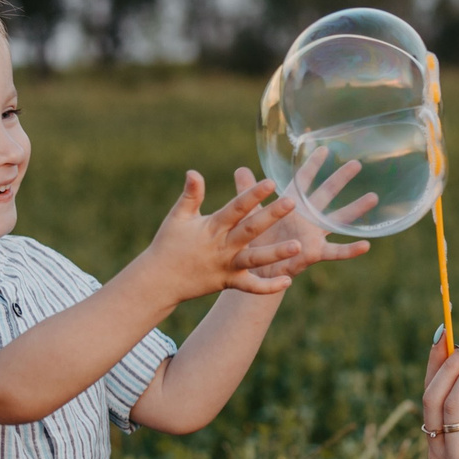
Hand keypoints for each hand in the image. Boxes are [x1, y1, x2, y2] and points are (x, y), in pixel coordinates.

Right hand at [141, 169, 303, 302]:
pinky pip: (250, 287)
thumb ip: (190, 195)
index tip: (270, 182)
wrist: (159, 280)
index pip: (235, 208)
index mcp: (212, 227)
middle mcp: (222, 246)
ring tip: (298, 246)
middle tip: (292, 202)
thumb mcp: (178, 217)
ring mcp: (226, 266)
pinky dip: (268, 287)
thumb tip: (194, 172)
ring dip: (276, 253)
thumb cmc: (168, 244)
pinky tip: (288, 281)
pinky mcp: (228, 283)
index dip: (252, 195)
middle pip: (250, 229)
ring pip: (254, 260)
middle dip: (271, 216)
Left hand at [243, 154, 373, 279]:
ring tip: (373, 197)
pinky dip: (351, 249)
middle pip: (326, 194)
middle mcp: (305, 218)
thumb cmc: (250, 241)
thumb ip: (247, 192)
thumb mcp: (247, 214)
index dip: (312, 165)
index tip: (323, 149)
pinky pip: (336, 251)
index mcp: (289, 206)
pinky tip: (366, 245)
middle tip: (357, 163)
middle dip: (340, 178)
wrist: (252, 270)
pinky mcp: (315, 252)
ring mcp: (312, 235)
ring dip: (355, 209)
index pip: (302, 181)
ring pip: (338, 219)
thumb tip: (240, 168)